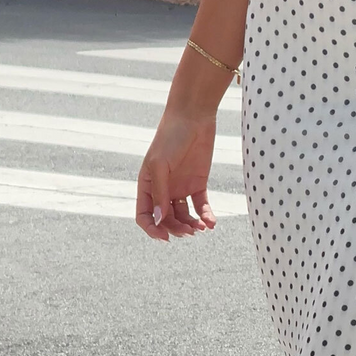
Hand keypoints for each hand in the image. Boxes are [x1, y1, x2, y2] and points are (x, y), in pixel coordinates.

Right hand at [136, 111, 217, 241]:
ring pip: (184, 216)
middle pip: (166, 220)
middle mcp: (163, 190)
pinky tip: (211, 223)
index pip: (145, 215)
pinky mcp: (198, 183)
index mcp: (147, 185)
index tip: (165, 238)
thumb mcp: (160, 165)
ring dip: (191, 226)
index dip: (152, 229)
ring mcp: (180, 187)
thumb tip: (159, 220)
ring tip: (201, 228)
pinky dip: (205, 216)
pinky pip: (201, 206)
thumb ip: (160, 193)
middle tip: (189, 232)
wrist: (194, 117)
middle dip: (176, 229)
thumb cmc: (171, 137)